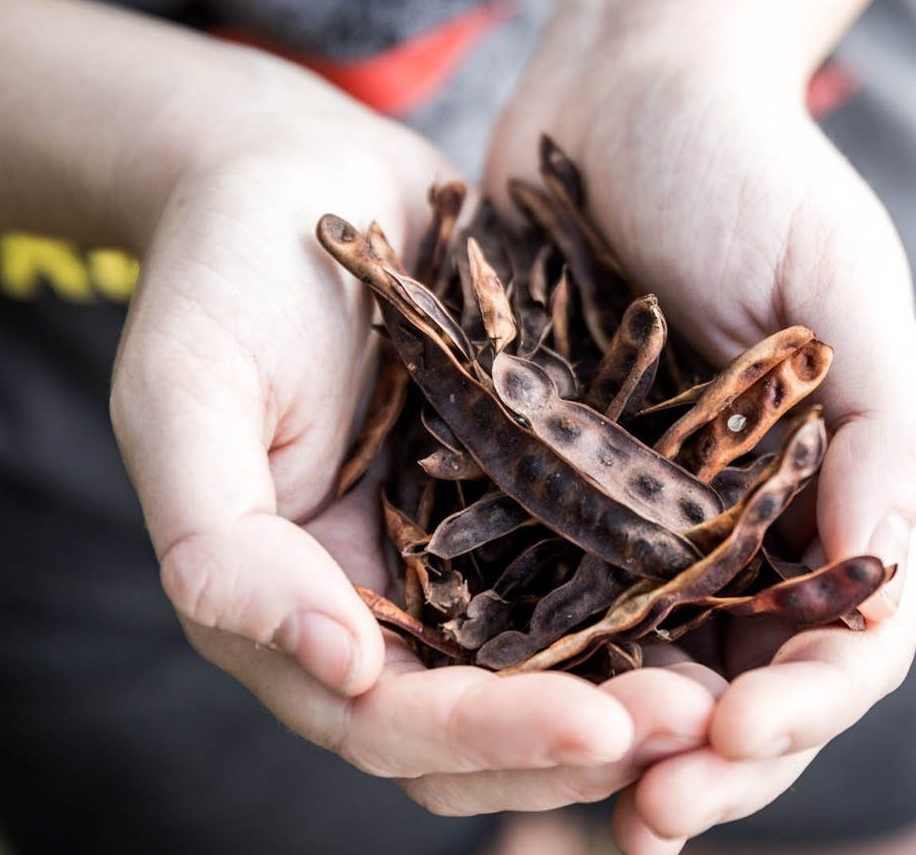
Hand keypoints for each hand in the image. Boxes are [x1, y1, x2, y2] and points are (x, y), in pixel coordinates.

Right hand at [109, 75, 714, 812]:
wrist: (300, 173)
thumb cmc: (223, 270)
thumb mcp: (186, 394)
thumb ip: (222, 545)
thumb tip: (342, 666)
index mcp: (289, 608)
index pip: (390, 720)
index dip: (489, 737)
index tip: (596, 728)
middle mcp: (385, 606)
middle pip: (486, 725)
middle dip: (586, 742)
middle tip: (695, 725)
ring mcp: (464, 557)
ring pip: (555, 670)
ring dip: (638, 694)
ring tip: (729, 690)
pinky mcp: (530, 500)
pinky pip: (598, 575)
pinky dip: (656, 606)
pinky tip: (728, 596)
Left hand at [486, 0, 915, 847]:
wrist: (620, 88)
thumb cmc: (749, 165)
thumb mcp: (840, 273)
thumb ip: (883, 419)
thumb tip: (883, 561)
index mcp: (839, 487)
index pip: (847, 635)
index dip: (807, 701)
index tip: (741, 726)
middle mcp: (752, 524)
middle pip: (751, 682)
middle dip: (716, 758)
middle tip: (654, 812)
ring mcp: (656, 520)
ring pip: (655, 672)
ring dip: (625, 750)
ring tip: (582, 808)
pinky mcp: (563, 496)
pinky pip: (559, 608)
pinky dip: (545, 673)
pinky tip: (500, 716)